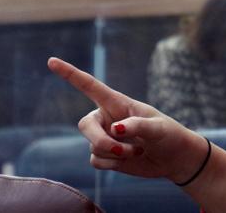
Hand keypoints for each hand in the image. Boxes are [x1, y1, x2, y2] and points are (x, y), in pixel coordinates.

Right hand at [47, 57, 208, 182]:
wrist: (174, 158)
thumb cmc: (169, 135)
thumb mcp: (158, 127)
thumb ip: (137, 125)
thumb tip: (114, 129)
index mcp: (118, 103)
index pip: (90, 86)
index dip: (70, 73)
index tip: (51, 61)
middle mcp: (107, 118)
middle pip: (86, 125)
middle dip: (100, 140)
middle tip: (122, 150)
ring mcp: (105, 137)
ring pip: (94, 147)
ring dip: (116, 154)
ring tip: (139, 150)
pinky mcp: (106, 155)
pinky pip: (96, 161)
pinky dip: (113, 164)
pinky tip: (129, 160)